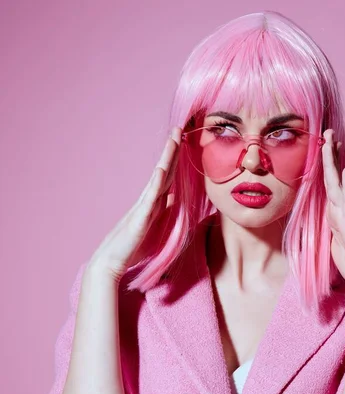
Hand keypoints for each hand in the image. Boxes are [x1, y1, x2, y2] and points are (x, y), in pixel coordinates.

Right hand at [87, 127, 181, 280]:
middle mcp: (149, 201)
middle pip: (165, 171)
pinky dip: (156, 183)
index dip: (178, 160)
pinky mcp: (140, 219)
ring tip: (174, 139)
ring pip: (158, 178)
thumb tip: (176, 200)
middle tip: (180, 129)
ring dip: (167, 158)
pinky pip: (149, 198)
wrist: (110, 263)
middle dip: (173, 150)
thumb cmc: (132, 248)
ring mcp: (143, 207)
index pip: (170, 178)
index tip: (185, 142)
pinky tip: (162, 170)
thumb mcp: (155, 227)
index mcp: (154, 203)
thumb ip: (164, 212)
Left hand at [322, 129, 344, 291]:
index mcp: (337, 214)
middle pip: (332, 178)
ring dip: (332, 163)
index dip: (325, 164)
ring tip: (330, 142)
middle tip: (326, 132)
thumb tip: (329, 213)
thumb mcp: (336, 241)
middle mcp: (343, 211)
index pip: (329, 184)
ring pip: (337, 185)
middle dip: (328, 155)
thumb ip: (333, 225)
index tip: (324, 145)